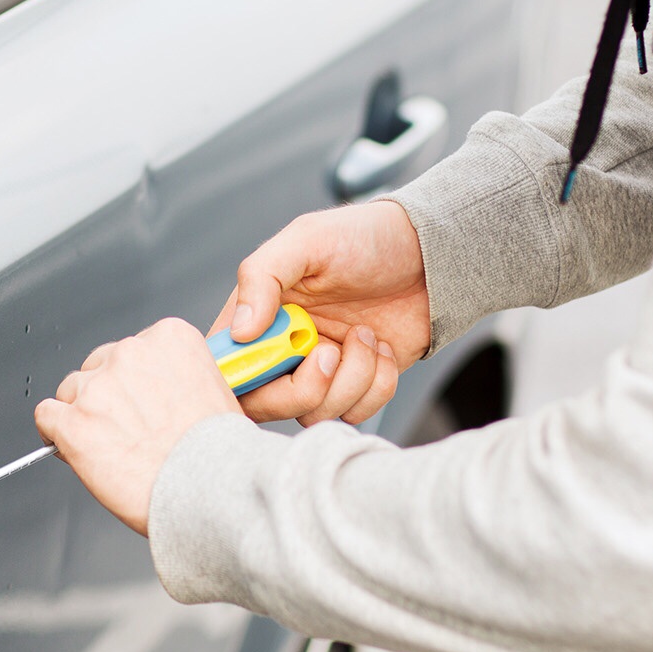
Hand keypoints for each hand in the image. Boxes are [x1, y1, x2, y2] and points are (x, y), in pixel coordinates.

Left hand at [35, 318, 241, 534]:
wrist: (210, 489)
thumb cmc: (219, 454)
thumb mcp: (218, 392)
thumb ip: (181, 379)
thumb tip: (163, 393)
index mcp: (170, 338)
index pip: (134, 347)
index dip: (134, 380)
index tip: (139, 400)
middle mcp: (131, 354)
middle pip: (99, 365)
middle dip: (107, 396)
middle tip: (124, 428)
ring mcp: (98, 388)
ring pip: (71, 390)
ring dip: (82, 414)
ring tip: (104, 445)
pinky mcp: (73, 422)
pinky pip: (46, 416)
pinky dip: (53, 432)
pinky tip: (68, 447)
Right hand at [212, 201, 428, 426]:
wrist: (427, 253)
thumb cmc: (363, 237)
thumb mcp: (306, 240)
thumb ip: (262, 278)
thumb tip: (239, 331)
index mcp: (257, 316)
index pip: (225, 367)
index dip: (238, 380)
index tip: (274, 364)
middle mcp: (282, 350)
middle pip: (265, 406)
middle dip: (303, 388)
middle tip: (330, 352)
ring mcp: (320, 372)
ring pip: (315, 414)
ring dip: (350, 379)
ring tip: (366, 334)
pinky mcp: (356, 386)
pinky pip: (356, 413)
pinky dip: (376, 384)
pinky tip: (381, 348)